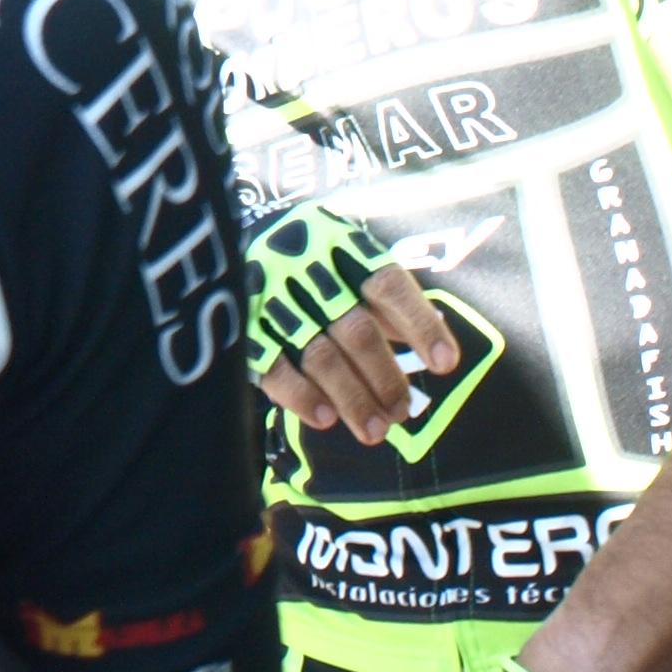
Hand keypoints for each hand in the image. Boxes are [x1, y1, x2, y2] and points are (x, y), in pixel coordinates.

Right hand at [247, 206, 457, 447]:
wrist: (226, 239)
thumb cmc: (312, 263)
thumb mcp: (351, 263)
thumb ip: (387, 303)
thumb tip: (437, 349)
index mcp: (341, 248)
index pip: (388, 286)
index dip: (419, 325)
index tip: (445, 365)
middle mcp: (307, 269)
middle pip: (356, 330)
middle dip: (385, 378)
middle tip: (402, 413)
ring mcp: (271, 296)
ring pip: (319, 355)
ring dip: (352, 398)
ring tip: (376, 431)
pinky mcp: (241, 325)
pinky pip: (272, 366)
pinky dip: (301, 395)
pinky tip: (325, 418)